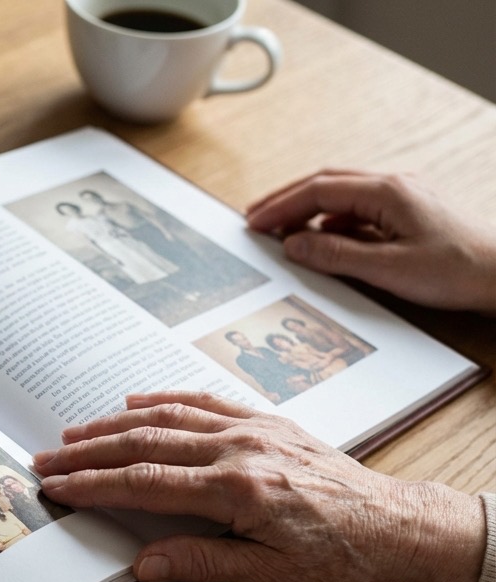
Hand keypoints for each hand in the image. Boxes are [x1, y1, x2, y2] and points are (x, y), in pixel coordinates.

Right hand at [34, 392, 484, 581]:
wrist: (393, 523)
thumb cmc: (336, 555)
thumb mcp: (270, 576)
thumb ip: (202, 563)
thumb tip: (143, 565)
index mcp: (235, 490)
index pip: (144, 484)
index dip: (93, 486)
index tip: (56, 487)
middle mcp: (237, 449)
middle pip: (143, 443)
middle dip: (87, 452)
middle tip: (46, 458)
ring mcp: (250, 428)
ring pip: (166, 416)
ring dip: (113, 423)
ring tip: (72, 432)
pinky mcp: (264, 419)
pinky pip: (203, 399)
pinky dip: (163, 398)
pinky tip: (134, 401)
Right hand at [246, 170, 495, 313]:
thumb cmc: (457, 270)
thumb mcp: (388, 269)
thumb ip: (336, 255)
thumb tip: (294, 244)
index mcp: (387, 192)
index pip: (318, 192)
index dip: (281, 207)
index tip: (253, 223)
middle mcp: (394, 185)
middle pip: (326, 183)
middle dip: (286, 200)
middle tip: (254, 218)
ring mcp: (402, 196)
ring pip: (341, 194)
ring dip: (307, 208)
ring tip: (280, 229)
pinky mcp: (408, 212)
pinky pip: (359, 208)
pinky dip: (331, 219)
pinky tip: (321, 237)